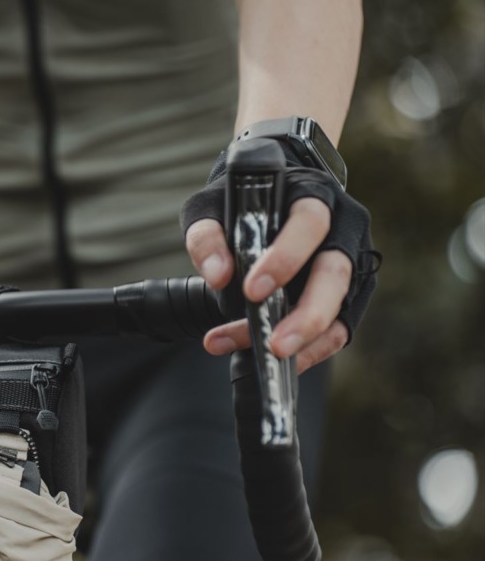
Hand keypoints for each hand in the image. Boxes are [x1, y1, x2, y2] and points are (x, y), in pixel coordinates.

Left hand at [186, 201, 350, 373]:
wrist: (265, 208)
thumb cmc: (242, 206)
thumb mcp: (212, 209)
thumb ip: (208, 237)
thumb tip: (218, 275)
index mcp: (313, 197)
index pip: (310, 224)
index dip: (285, 257)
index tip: (251, 290)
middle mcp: (342, 231)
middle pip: (336, 274)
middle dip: (307, 314)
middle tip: (274, 344)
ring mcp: (351, 267)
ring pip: (341, 310)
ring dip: (307, 342)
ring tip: (270, 359)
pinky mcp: (349, 299)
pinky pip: (337, 332)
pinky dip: (309, 352)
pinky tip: (279, 363)